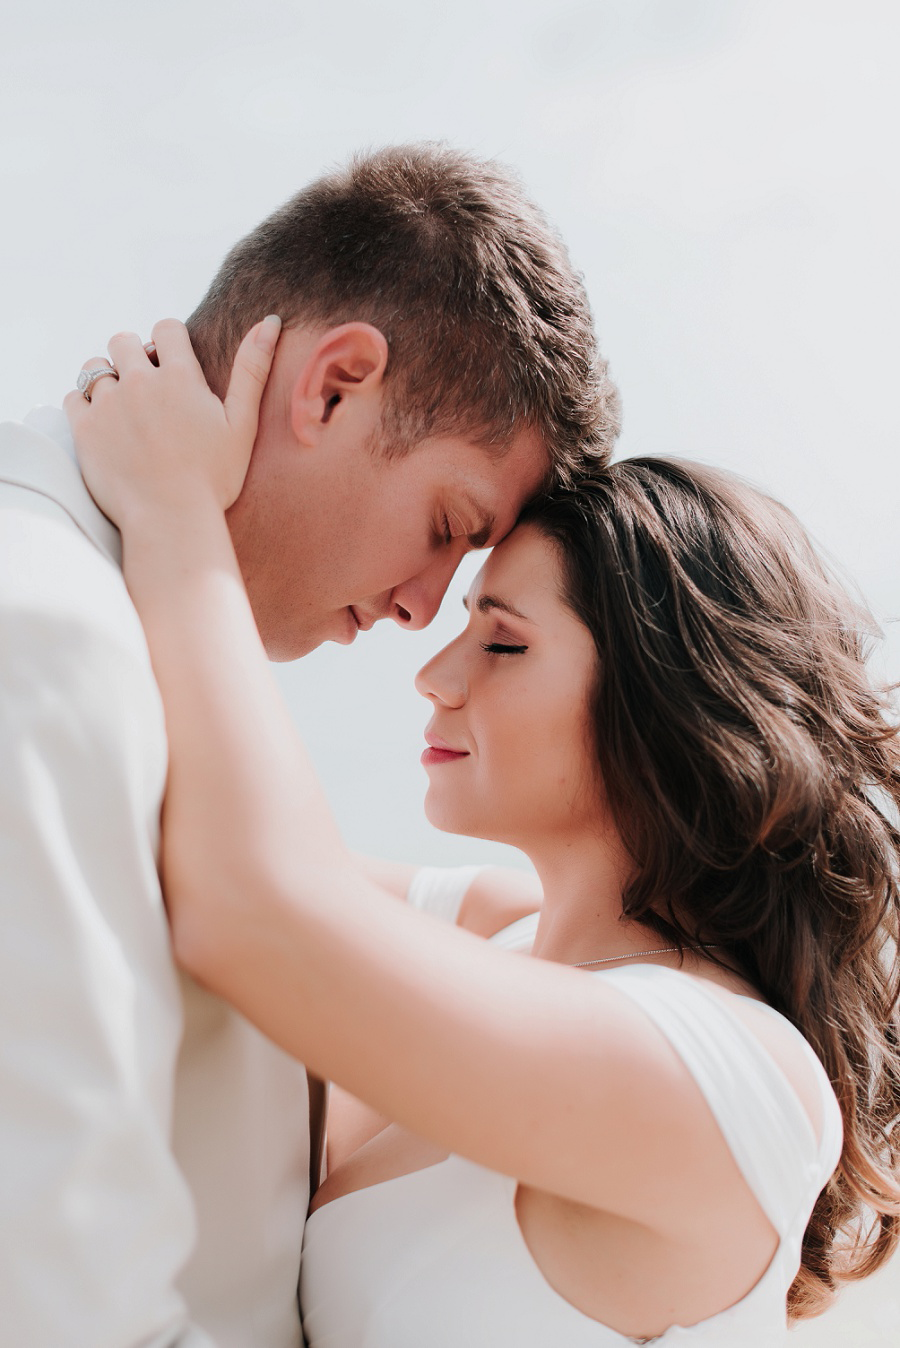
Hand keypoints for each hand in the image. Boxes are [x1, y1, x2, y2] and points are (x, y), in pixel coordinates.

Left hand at [65, 316, 281, 530]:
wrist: (172, 519)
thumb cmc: (214, 478)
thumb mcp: (243, 424)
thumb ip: (252, 370)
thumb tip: (270, 321)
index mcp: (181, 377)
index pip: (166, 328)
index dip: (170, 343)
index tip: (174, 366)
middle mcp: (140, 381)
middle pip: (123, 340)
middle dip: (134, 356)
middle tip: (147, 389)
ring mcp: (108, 404)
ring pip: (94, 367)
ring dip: (107, 379)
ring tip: (123, 407)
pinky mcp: (84, 429)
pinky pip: (73, 397)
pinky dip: (84, 405)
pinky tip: (103, 425)